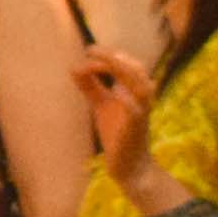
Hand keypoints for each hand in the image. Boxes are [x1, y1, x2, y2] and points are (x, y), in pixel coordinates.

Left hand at [70, 45, 156, 170]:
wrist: (129, 166)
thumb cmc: (117, 134)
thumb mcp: (101, 105)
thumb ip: (91, 87)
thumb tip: (75, 67)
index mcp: (133, 91)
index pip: (128, 65)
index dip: (110, 55)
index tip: (90, 51)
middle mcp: (140, 99)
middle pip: (138, 70)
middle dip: (116, 58)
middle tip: (92, 50)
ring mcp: (141, 114)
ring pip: (143, 88)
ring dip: (125, 72)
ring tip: (106, 63)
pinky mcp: (136, 130)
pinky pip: (137, 112)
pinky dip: (128, 101)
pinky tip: (116, 93)